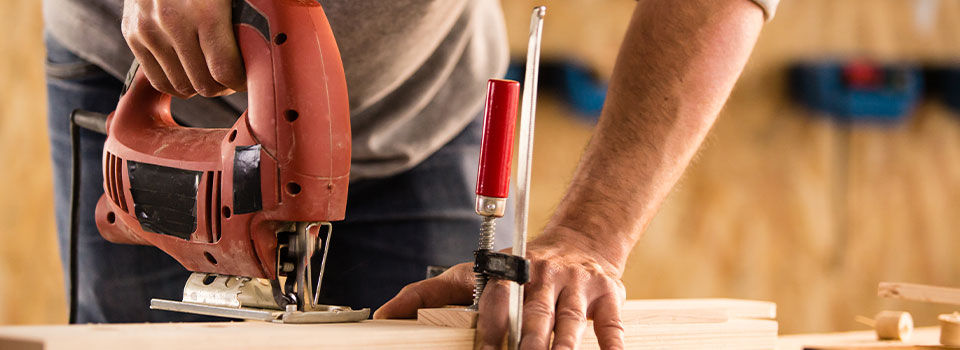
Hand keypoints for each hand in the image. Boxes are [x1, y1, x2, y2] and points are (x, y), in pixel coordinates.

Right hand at [121, 0, 244, 97]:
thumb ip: (250, 13)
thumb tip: (269, 41)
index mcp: (205, 11)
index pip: (224, 70)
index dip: (240, 80)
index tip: (248, 77)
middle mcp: (173, 22)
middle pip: (203, 84)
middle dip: (223, 85)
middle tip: (232, 76)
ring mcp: (149, 30)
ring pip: (181, 86)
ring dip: (200, 85)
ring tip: (211, 73)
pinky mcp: (133, 35)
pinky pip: (158, 79)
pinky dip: (177, 82)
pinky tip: (190, 72)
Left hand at [374, 226, 627, 349]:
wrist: (581, 240)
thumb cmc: (520, 269)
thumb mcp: (473, 274)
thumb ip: (427, 295)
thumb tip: (381, 317)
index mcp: (508, 276)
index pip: (496, 306)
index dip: (491, 334)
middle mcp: (542, 277)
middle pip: (535, 318)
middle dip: (528, 347)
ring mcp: (576, 286)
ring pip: (570, 322)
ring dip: (564, 348)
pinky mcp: (608, 295)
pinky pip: (612, 324)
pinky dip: (612, 344)